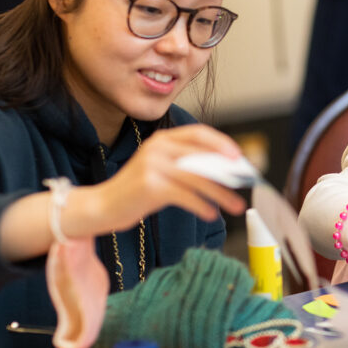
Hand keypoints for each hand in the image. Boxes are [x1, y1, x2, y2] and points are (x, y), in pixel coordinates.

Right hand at [65, 124, 247, 236]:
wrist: (101, 206)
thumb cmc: (136, 190)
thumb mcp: (161, 169)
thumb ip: (187, 165)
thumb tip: (226, 171)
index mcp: (162, 139)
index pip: (199, 133)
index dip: (222, 143)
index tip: (239, 157)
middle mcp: (157, 147)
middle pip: (202, 157)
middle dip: (228, 171)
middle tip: (246, 183)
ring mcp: (153, 165)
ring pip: (198, 178)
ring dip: (221, 193)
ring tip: (236, 205)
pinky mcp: (150, 186)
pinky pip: (186, 196)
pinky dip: (202, 205)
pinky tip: (211, 214)